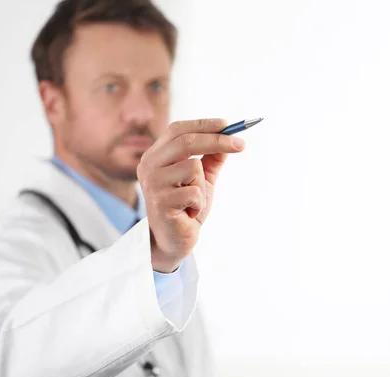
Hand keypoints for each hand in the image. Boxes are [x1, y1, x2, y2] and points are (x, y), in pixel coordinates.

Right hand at [137, 118, 244, 272]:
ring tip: (194, 201)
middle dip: (217, 141)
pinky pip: (194, 193)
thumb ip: (211, 158)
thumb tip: (229, 137)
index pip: (178, 130)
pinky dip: (199, 203)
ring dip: (203, 186)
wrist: (174, 240)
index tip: (228, 124)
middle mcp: (149, 166)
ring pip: (193, 168)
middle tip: (241, 145)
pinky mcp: (161, 203)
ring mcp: (153, 184)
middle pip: (186, 142)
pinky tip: (189, 213)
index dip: (203, 124)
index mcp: (155, 156)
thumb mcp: (202, 179)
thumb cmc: (186, 207)